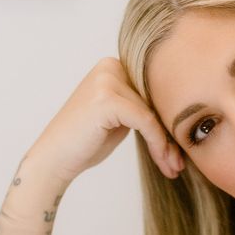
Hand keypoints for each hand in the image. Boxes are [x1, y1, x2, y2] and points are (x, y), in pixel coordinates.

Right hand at [24, 58, 183, 183]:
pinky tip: (164, 162)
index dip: (169, 123)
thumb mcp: (120, 120)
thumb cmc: (86, 143)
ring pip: (154, 114)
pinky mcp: (108, 99)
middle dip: (171, 136)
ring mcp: (107, 80)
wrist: (54, 159)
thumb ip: (142, 109)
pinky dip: (158, 144)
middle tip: (180, 164)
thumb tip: (180, 116)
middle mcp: (111, 66)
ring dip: (167, 146)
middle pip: (156, 103)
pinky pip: (146, 122)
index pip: (154, 93)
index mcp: (114, 66)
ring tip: (174, 168)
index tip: (180, 153)